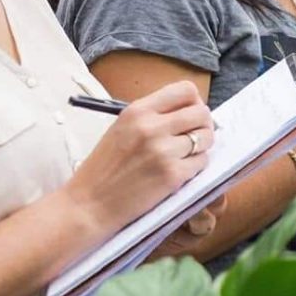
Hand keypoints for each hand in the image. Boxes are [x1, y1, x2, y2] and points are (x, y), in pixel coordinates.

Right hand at [64, 82, 215, 229]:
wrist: (88, 205)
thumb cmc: (104, 169)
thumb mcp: (121, 129)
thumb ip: (152, 117)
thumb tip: (190, 112)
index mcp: (137, 111)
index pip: (186, 90)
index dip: (194, 102)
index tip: (189, 115)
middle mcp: (151, 127)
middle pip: (202, 112)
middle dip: (203, 125)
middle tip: (193, 137)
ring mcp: (163, 151)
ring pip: (206, 137)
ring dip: (202, 146)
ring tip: (185, 156)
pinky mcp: (172, 175)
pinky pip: (202, 162)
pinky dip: (196, 167)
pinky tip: (179, 172)